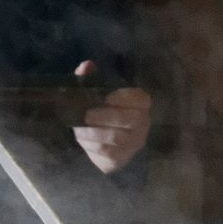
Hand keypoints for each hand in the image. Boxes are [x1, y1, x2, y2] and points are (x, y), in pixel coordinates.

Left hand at [72, 59, 151, 173]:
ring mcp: (133, 143)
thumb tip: (86, 65)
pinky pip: (108, 151)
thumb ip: (90, 78)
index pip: (141, 99)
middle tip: (87, 115)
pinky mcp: (121, 158)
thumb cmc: (102, 114)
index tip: (107, 97)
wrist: (102, 147)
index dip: (125, 98)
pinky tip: (83, 139)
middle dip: (106, 116)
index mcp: (140, 104)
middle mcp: (142, 123)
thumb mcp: (96, 95)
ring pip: (117, 137)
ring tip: (80, 128)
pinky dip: (92, 144)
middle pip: (131, 119)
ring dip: (95, 132)